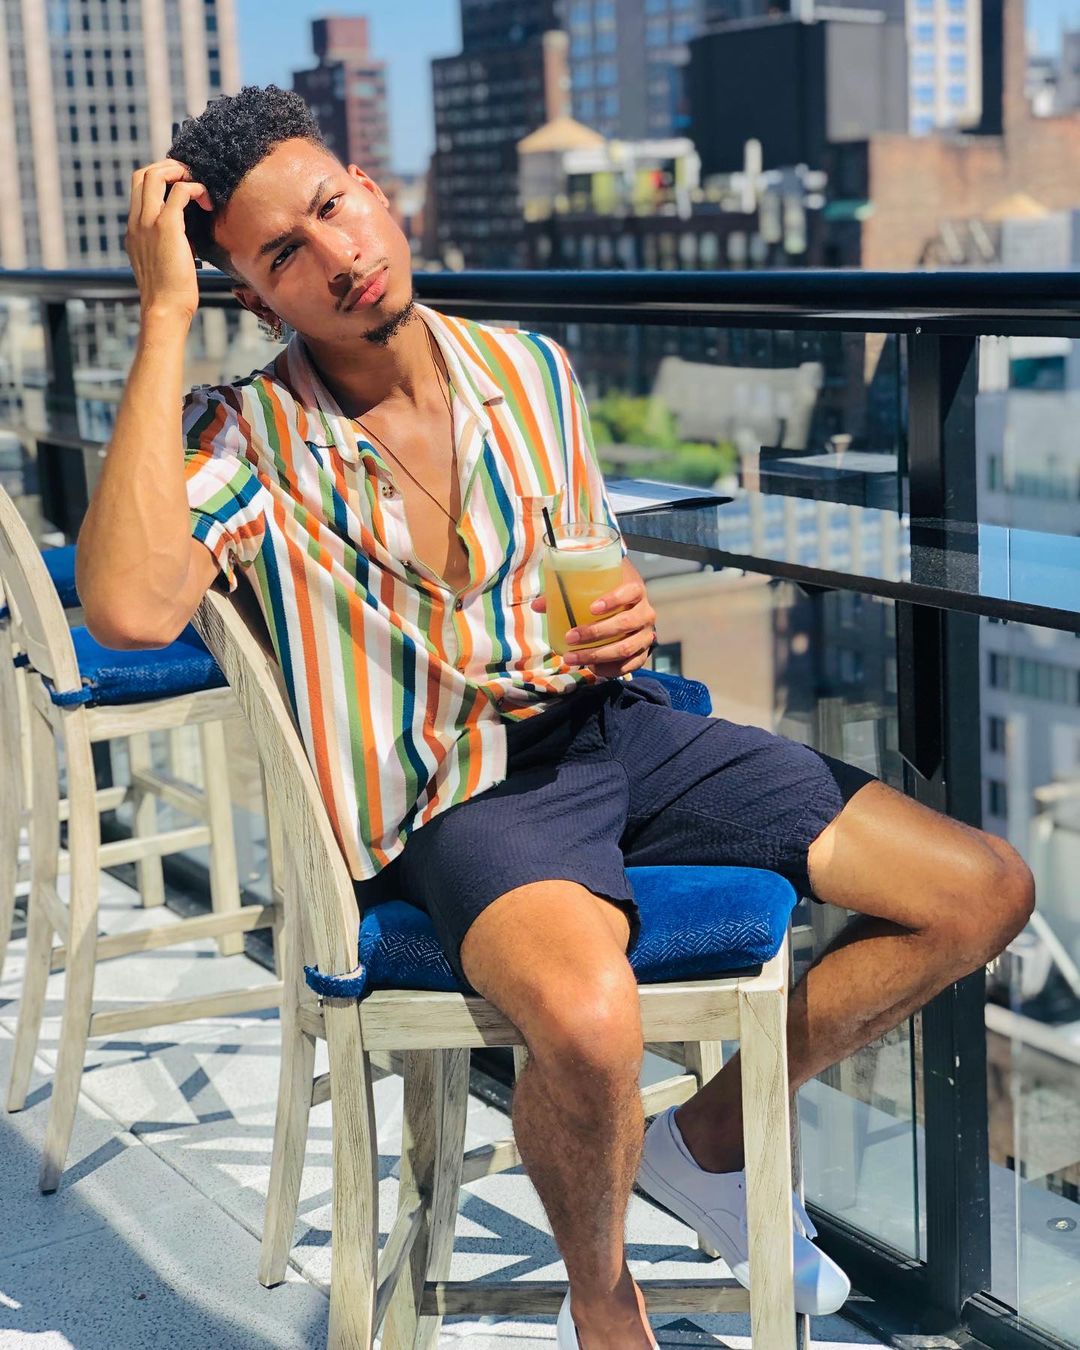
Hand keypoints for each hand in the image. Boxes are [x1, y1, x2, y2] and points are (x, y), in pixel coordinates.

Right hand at [126, 159, 211, 323]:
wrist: (164, 308)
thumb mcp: (163, 260)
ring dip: (180, 172)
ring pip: (156, 175)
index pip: (138, 187)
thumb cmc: (170, 292)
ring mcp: (148, 222)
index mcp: (133, 228)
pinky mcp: (166, 226)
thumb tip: (187, 233)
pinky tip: (207, 202)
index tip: (181, 186)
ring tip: (199, 186)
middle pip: (143, 173)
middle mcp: (137, 221)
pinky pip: (180, 192)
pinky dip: (195, 189)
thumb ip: (168, 241)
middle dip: (169, 168)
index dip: (159, 178)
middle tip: (191, 179)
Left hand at [531, 576, 657, 679]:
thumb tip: (538, 606)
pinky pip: (630, 665)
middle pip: (626, 624)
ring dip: (597, 655)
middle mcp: (645, 613)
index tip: (590, 608)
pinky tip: (591, 668)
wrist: (630, 608)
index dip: (613, 600)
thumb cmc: (607, 594)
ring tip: (572, 658)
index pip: (630, 592)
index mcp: (636, 590)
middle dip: (596, 633)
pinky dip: (610, 669)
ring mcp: (647, 635)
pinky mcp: (644, 653)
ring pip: (626, 648)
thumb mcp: (592, 588)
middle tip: (570, 637)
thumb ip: (566, 594)